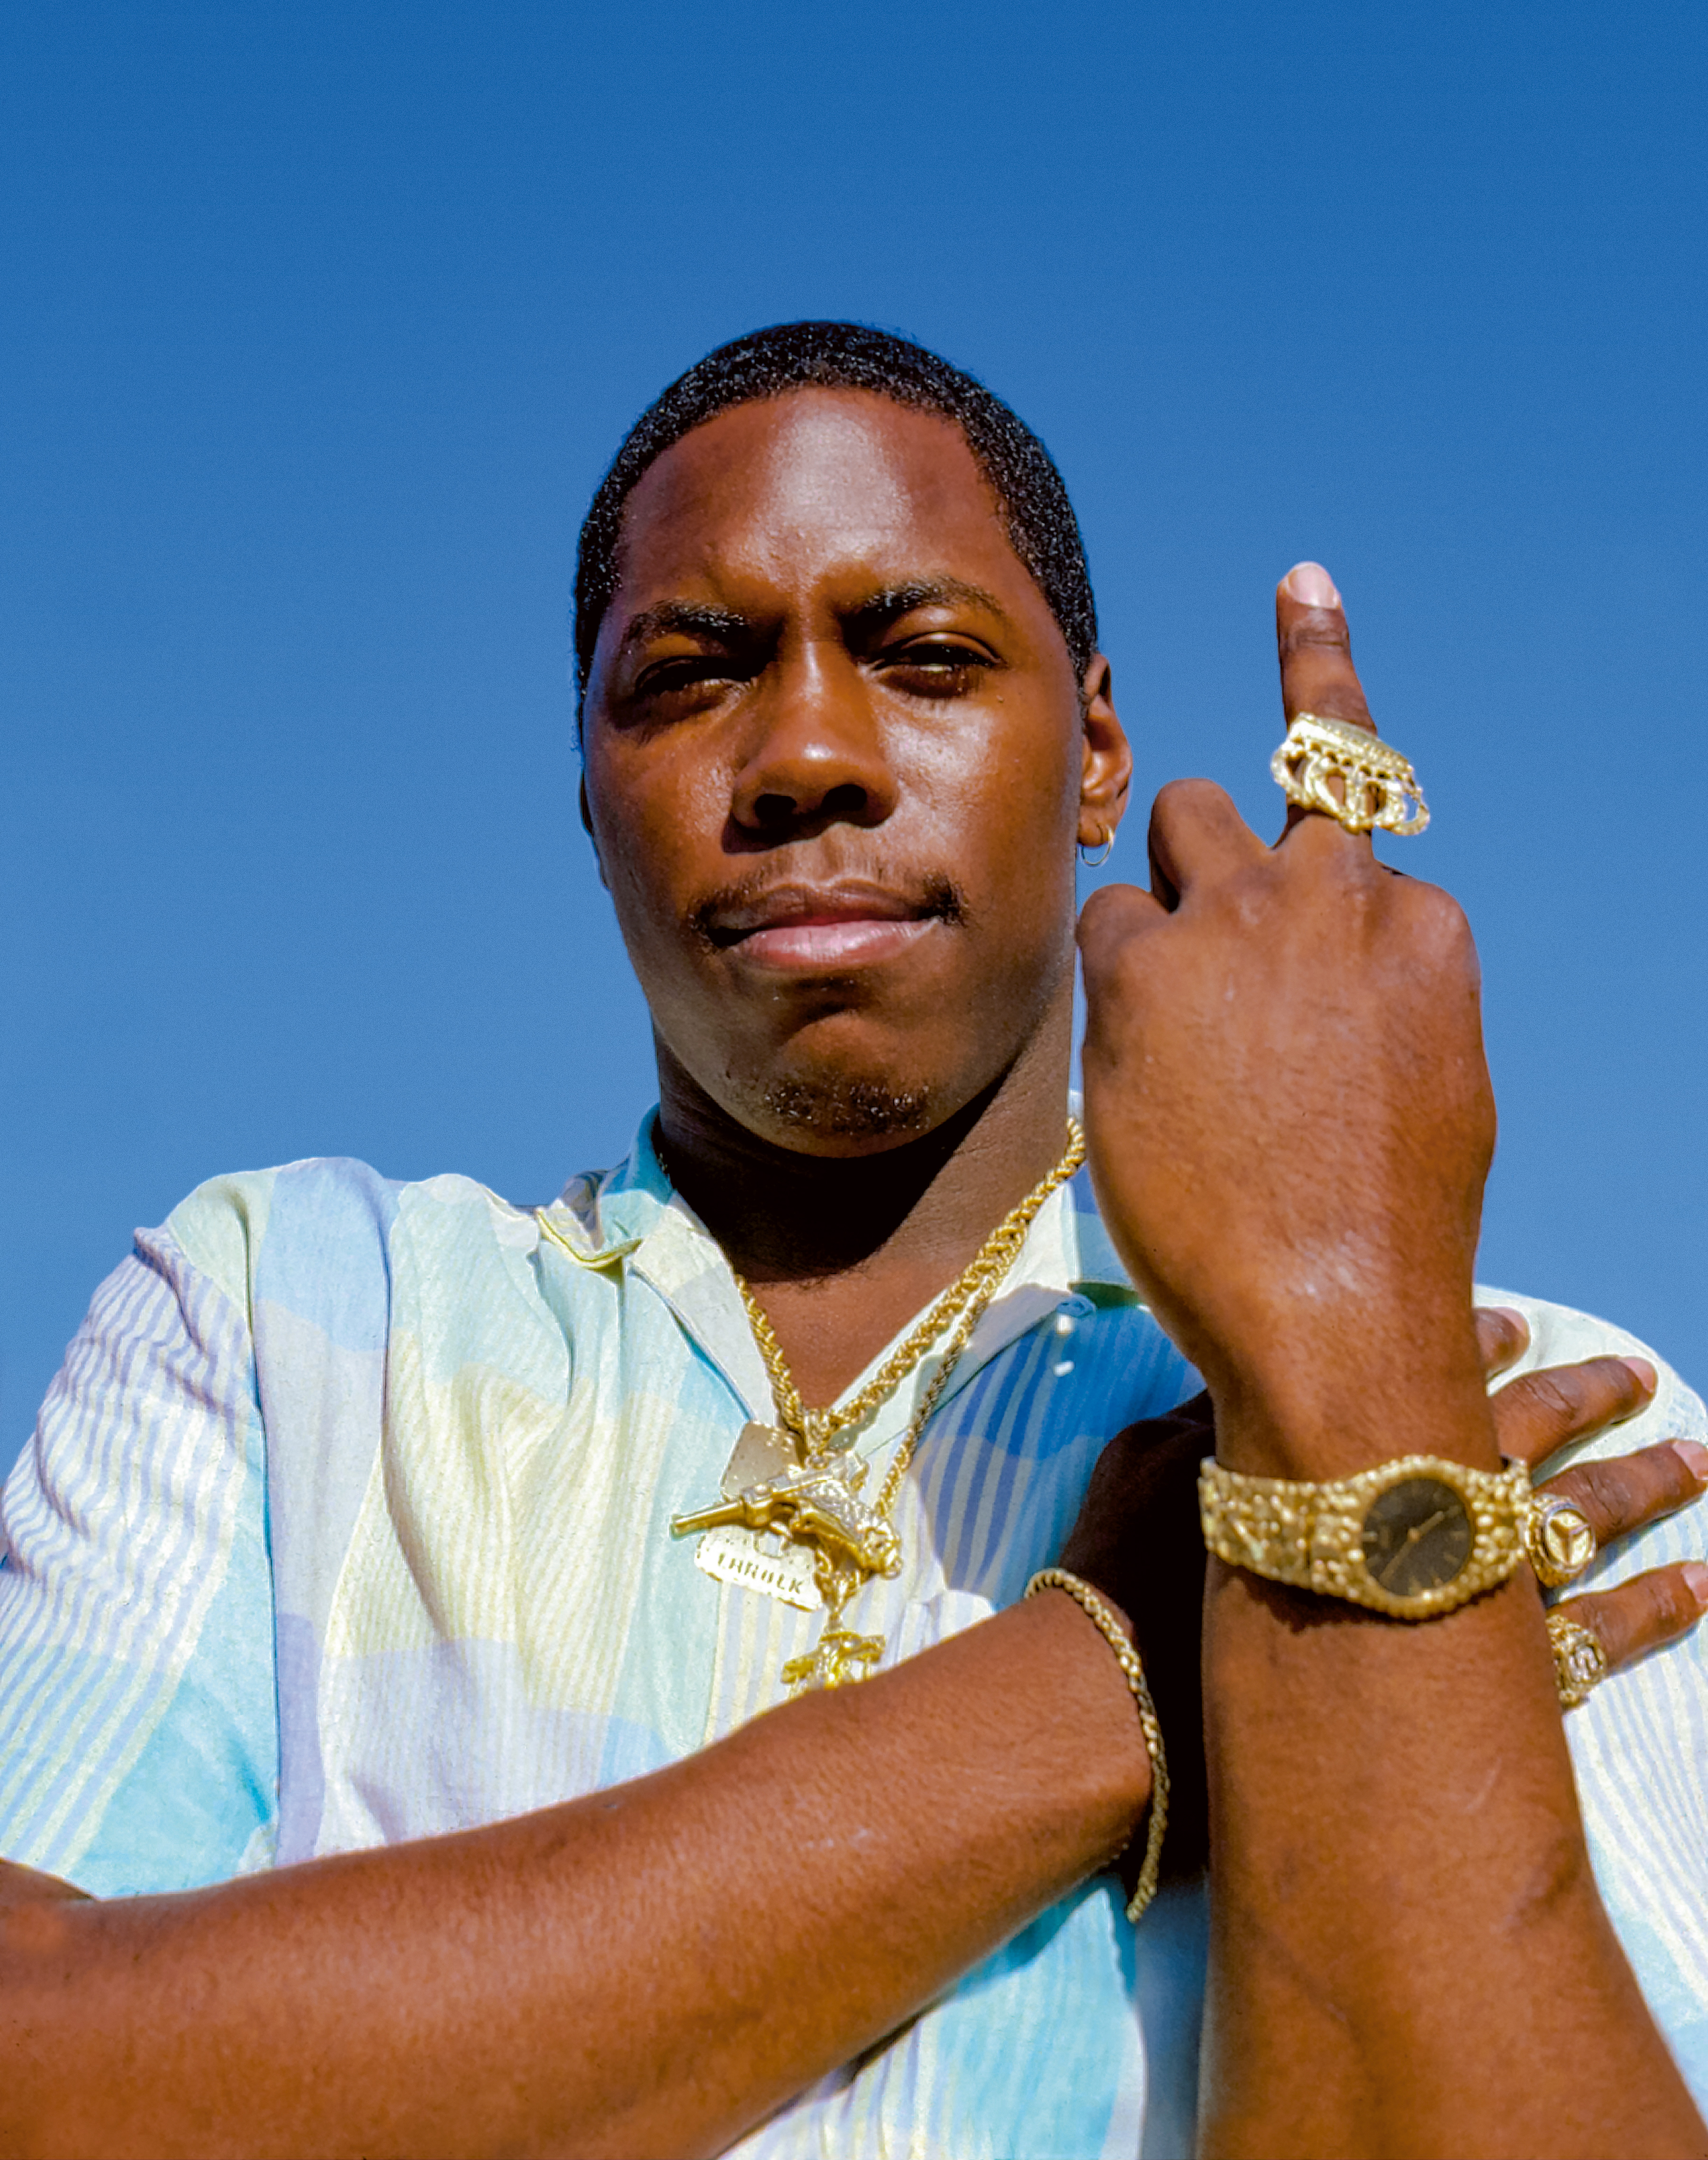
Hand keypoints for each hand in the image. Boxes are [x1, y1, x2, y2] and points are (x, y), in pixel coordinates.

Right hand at [1055, 1309, 1707, 1880]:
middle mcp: (1413, 1503)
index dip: (1474, 1340)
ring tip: (1696, 1463)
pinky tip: (1698, 1589)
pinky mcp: (1481, 1684)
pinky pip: (1598, 1640)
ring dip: (1642, 1485)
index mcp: (1343, 1442)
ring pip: (1579, 1522)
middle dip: (1584, 1398)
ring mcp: (1456, 1593)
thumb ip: (1199, 1414)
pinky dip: (1653, 1609)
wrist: (1115, 1708)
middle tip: (1639, 1372)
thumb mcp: (1146, 1463)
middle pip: (1523, 1432)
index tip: (1518, 1322)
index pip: (1424, 1368)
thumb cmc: (1121, 1582)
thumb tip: (1224, 1374)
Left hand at [1078, 563, 1494, 1474]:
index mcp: (1418, 926)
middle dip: (1226, 851)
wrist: (1334, 1311)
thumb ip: (1380, 996)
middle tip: (1202, 946)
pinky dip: (1108, 978)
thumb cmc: (1382, 1227)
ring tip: (1163, 1004)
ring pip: (1183, 814)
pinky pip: (1105, 917)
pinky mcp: (1143, 965)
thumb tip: (1330, 979)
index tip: (1292, 830)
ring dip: (1168, 887)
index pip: (1352, 842)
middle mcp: (1332, 894)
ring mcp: (1237, 918)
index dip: (1309, 889)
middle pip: (1262, 797)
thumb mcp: (1430, 1083)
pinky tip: (1134, 1062)